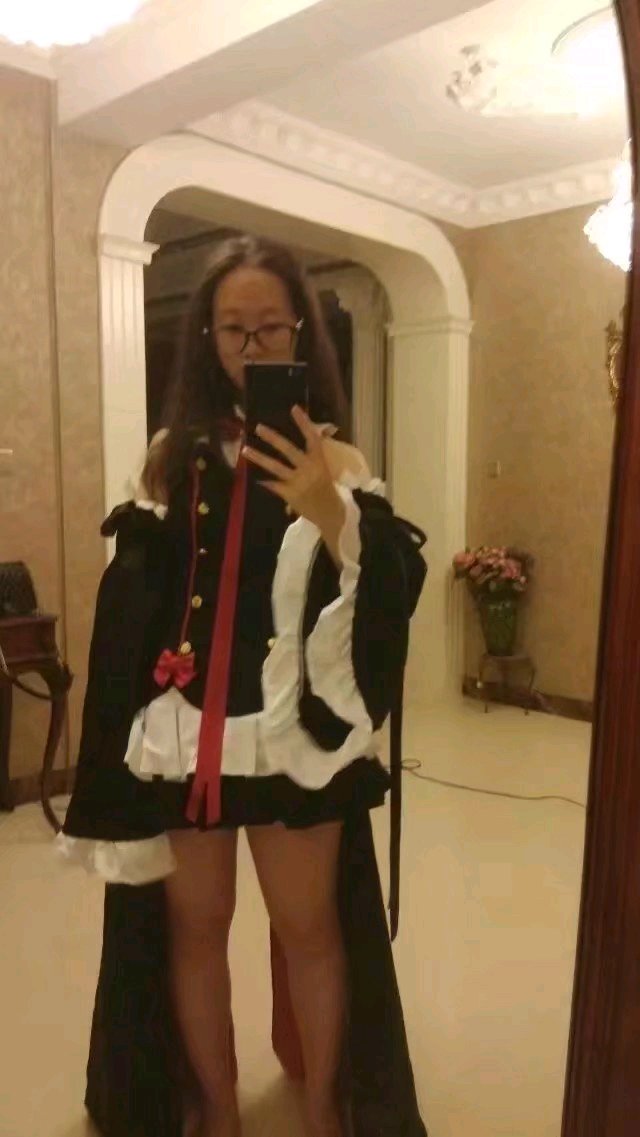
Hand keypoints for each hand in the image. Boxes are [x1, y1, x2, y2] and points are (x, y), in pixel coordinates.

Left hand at [242, 406, 345, 562]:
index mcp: (320, 461)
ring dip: (259, 458)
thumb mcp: (325, 469)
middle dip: (272, 438)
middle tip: (258, 427)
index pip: (312, 438)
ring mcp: (298, 482)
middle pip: (288, 450)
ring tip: (245, 450)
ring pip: (275, 467)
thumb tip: (312, 434)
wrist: (330, 513)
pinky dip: (264, 481)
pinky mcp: (290, 494)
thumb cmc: (327, 489)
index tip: (294, 408)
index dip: (304, 423)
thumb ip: (313, 455)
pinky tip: (254, 477)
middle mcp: (308, 469)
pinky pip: (273, 485)